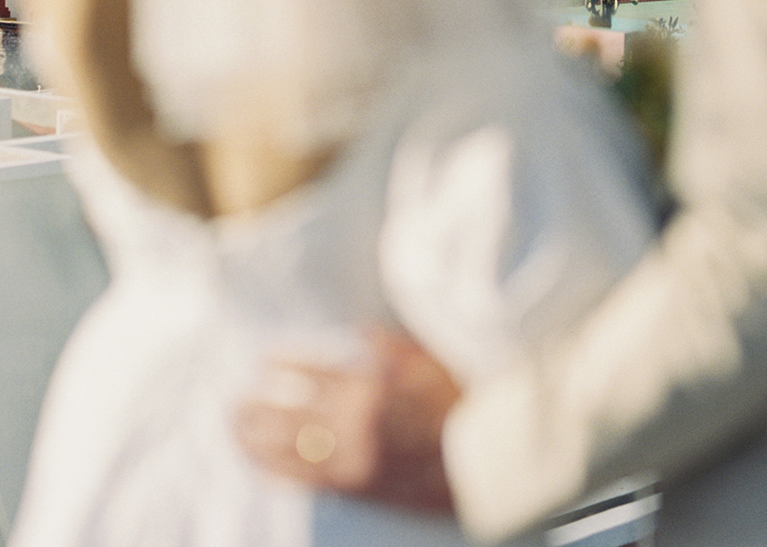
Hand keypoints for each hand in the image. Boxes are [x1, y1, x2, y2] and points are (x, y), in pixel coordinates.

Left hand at [236, 327, 461, 510]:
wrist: (482, 456)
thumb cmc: (460, 400)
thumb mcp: (429, 359)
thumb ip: (389, 346)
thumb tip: (358, 332)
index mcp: (372, 384)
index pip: (314, 372)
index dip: (284, 366)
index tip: (262, 361)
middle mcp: (355, 422)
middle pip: (291, 414)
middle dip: (258, 408)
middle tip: (233, 403)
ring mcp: (353, 458)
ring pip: (291, 450)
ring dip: (258, 441)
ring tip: (236, 431)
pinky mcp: (357, 486)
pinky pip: (307, 479)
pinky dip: (279, 469)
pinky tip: (262, 464)